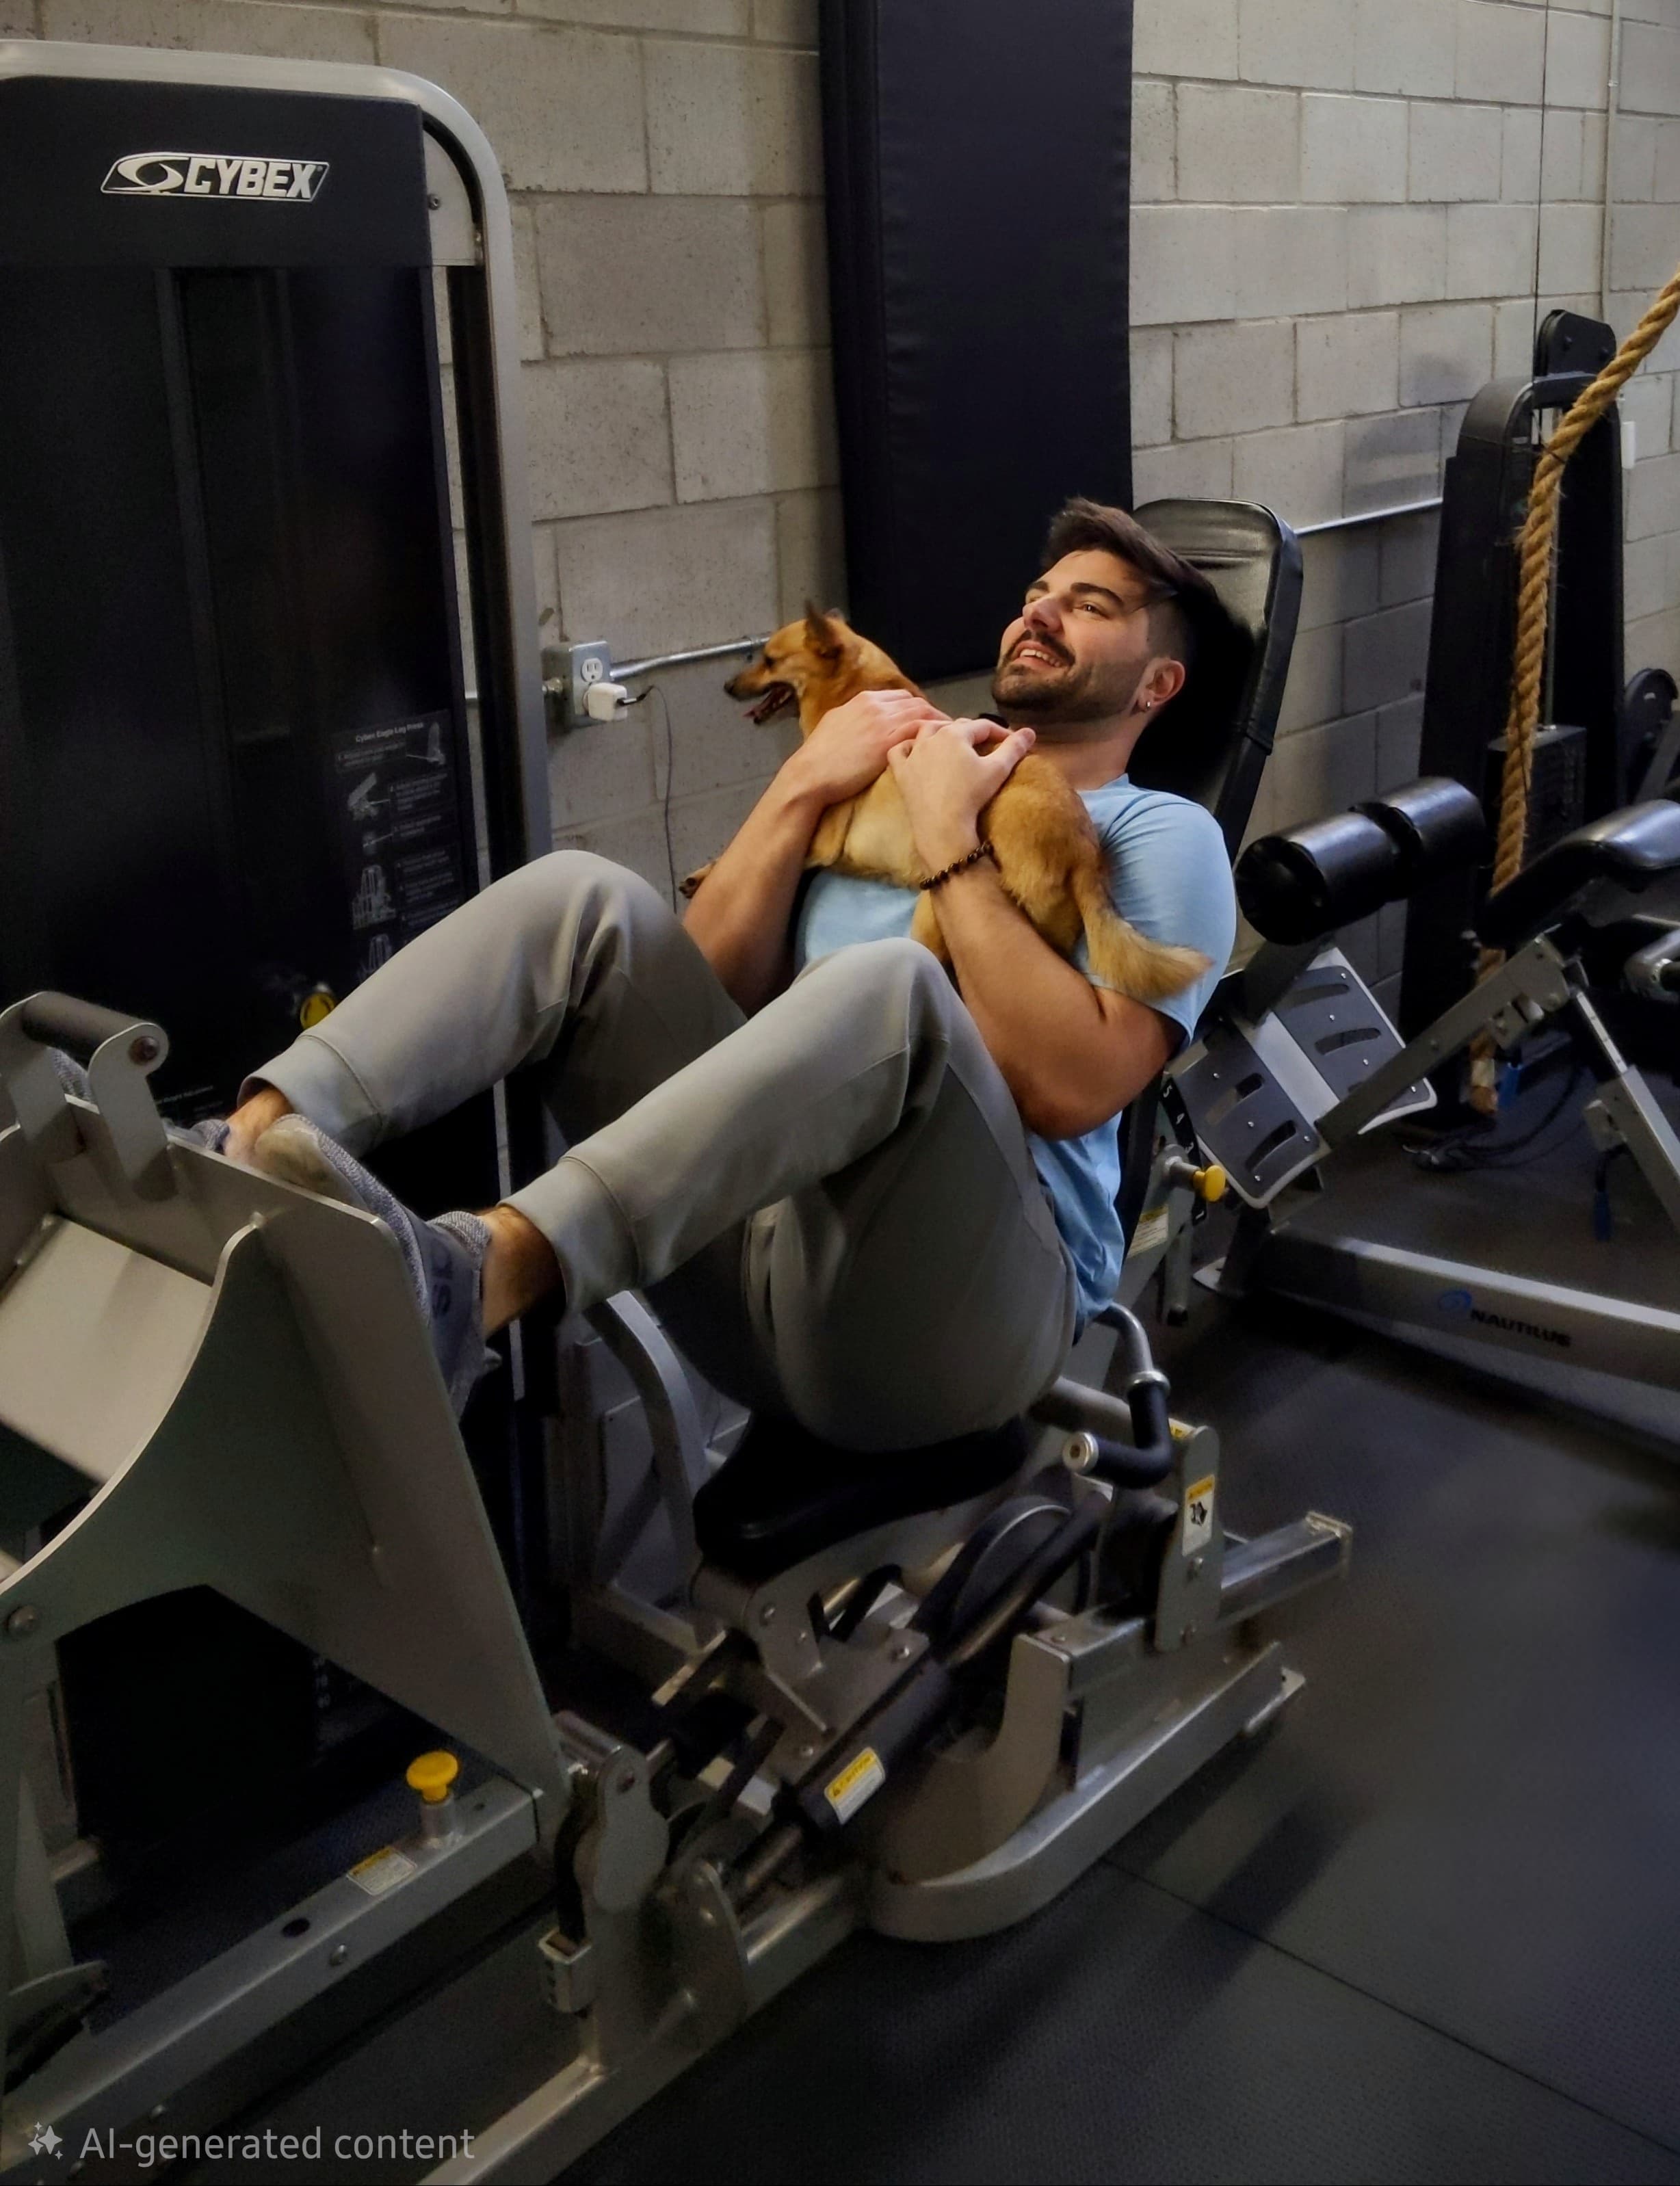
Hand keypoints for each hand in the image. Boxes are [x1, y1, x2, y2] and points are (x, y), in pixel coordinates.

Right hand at [780, 688, 946, 808]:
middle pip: (915, 703)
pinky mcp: (890, 742)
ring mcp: (884, 722)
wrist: (811, 773)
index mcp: (863, 700)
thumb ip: (854, 718)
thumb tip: (863, 722)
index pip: (900, 697)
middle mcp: (876, 706)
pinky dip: (938, 735)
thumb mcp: (835, 725)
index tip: (925, 721)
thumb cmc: (819, 756)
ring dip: (941, 723)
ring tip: (954, 736)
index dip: (916, 708)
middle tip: (945, 730)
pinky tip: (947, 745)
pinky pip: (922, 731)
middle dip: (932, 714)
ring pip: (923, 714)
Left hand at [886, 717, 1035, 871]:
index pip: (982, 725)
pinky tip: (914, 750)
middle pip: (955, 726)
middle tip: (983, 744)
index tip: (1011, 741)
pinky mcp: (901, 771)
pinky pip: (898, 751)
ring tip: (950, 741)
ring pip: (925, 732)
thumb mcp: (998, 770)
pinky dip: (906, 747)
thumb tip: (1030, 732)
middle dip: (971, 732)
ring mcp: (913, 753)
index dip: (999, 732)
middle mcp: (932, 737)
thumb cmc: (972, 795)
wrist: (942, 825)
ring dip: (939, 732)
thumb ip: (1014, 748)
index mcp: (956, 734)